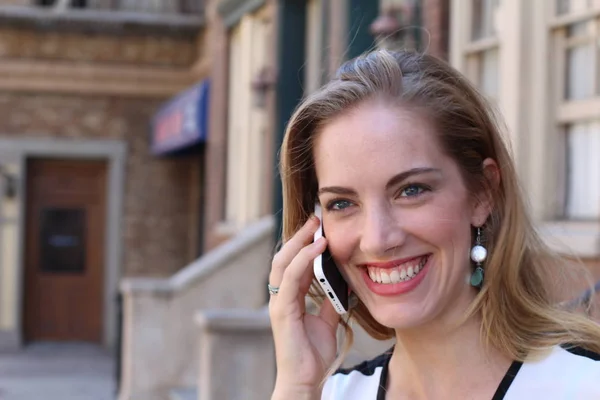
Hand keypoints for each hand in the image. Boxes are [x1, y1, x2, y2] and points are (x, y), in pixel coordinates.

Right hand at [269, 215, 340, 397]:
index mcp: (289, 297)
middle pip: (284, 257)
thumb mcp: (326, 320)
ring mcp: (279, 302)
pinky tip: (318, 248)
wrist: (305, 379)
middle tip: (315, 218)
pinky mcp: (282, 310)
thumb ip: (330, 301)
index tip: (318, 227)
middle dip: (299, 236)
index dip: (303, 244)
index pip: (292, 262)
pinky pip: (291, 278)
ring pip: (283, 262)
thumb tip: (342, 283)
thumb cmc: (312, 353)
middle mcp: (280, 296)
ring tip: (316, 226)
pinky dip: (304, 259)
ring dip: (300, 242)